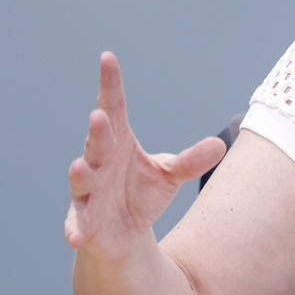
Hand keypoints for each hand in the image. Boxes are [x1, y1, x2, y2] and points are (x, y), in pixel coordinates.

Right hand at [65, 52, 226, 259]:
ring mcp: (88, 192)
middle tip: (99, 116)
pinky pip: (77, 223)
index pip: (114, 107)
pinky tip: (75, 236)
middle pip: (98, 142)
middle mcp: (99, 162)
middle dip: (98, 131)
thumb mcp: (170, 175)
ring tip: (79, 166)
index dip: (110, 84)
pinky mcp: (84, 221)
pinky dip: (75, 228)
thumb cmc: (141, 194)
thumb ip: (191, 161)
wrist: (123, 234)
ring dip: (80, 173)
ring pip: (81, 179)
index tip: (108, 58)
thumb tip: (219, 144)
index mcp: (118, 142)